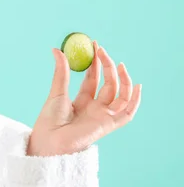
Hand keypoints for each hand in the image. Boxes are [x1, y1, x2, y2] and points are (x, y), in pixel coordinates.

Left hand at [27, 41, 141, 156]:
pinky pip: (127, 113)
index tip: (95, 46)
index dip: (96, 63)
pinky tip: (137, 85)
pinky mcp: (108, 125)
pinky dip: (135, 101)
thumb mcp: (57, 92)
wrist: (48, 140)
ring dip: (121, 78)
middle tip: (102, 50)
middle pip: (107, 84)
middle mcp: (94, 108)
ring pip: (119, 95)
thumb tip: (57, 49)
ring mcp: (102, 116)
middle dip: (107, 66)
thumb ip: (61, 72)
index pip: (93, 79)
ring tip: (118, 63)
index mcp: (81, 101)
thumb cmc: (49, 120)